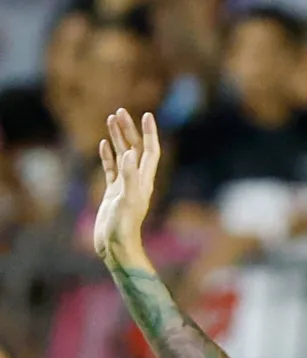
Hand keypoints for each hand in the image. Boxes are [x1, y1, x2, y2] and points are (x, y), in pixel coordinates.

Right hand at [94, 109, 161, 265]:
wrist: (116, 246)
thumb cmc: (124, 226)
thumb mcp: (128, 200)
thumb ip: (129, 178)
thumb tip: (129, 155)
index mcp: (144, 181)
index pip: (150, 151)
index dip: (149, 133)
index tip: (147, 114)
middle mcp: (137, 181)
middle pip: (135, 149)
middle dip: (129, 130)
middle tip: (120, 111)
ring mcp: (124, 186)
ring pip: (122, 156)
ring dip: (118, 138)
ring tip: (111, 120)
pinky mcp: (112, 192)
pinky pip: (110, 169)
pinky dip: (108, 155)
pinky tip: (104, 144)